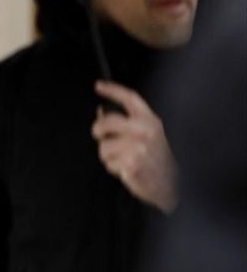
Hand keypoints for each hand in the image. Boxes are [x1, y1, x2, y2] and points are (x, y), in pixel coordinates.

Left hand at [92, 81, 178, 213]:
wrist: (174, 185)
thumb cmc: (159, 161)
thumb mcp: (150, 135)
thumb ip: (128, 122)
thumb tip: (102, 112)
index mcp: (151, 122)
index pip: (130, 99)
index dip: (113, 90)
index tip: (99, 86)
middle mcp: (145, 132)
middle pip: (107, 122)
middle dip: (98, 129)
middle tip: (100, 135)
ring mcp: (138, 147)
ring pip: (104, 146)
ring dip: (108, 155)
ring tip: (124, 159)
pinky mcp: (131, 163)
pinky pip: (109, 163)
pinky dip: (114, 168)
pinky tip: (127, 169)